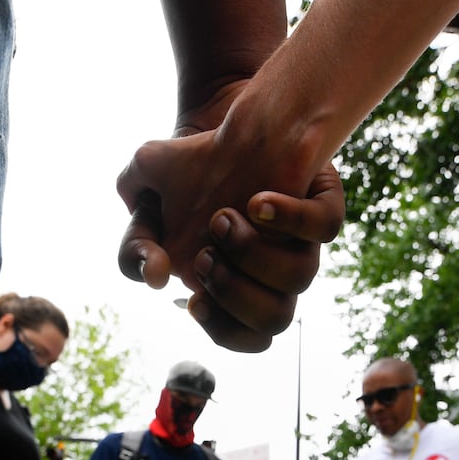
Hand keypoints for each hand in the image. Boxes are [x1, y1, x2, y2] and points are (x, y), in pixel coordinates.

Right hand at [115, 121, 341, 351]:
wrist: (224, 123)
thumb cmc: (185, 173)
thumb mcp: (144, 204)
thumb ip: (133, 247)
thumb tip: (155, 275)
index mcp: (239, 284)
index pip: (248, 336)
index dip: (224, 328)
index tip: (194, 300)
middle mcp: (275, 270)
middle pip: (276, 318)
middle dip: (234, 292)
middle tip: (204, 254)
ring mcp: (299, 237)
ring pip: (301, 277)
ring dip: (255, 255)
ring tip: (223, 217)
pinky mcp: (319, 199)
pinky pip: (325, 225)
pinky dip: (294, 218)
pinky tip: (258, 201)